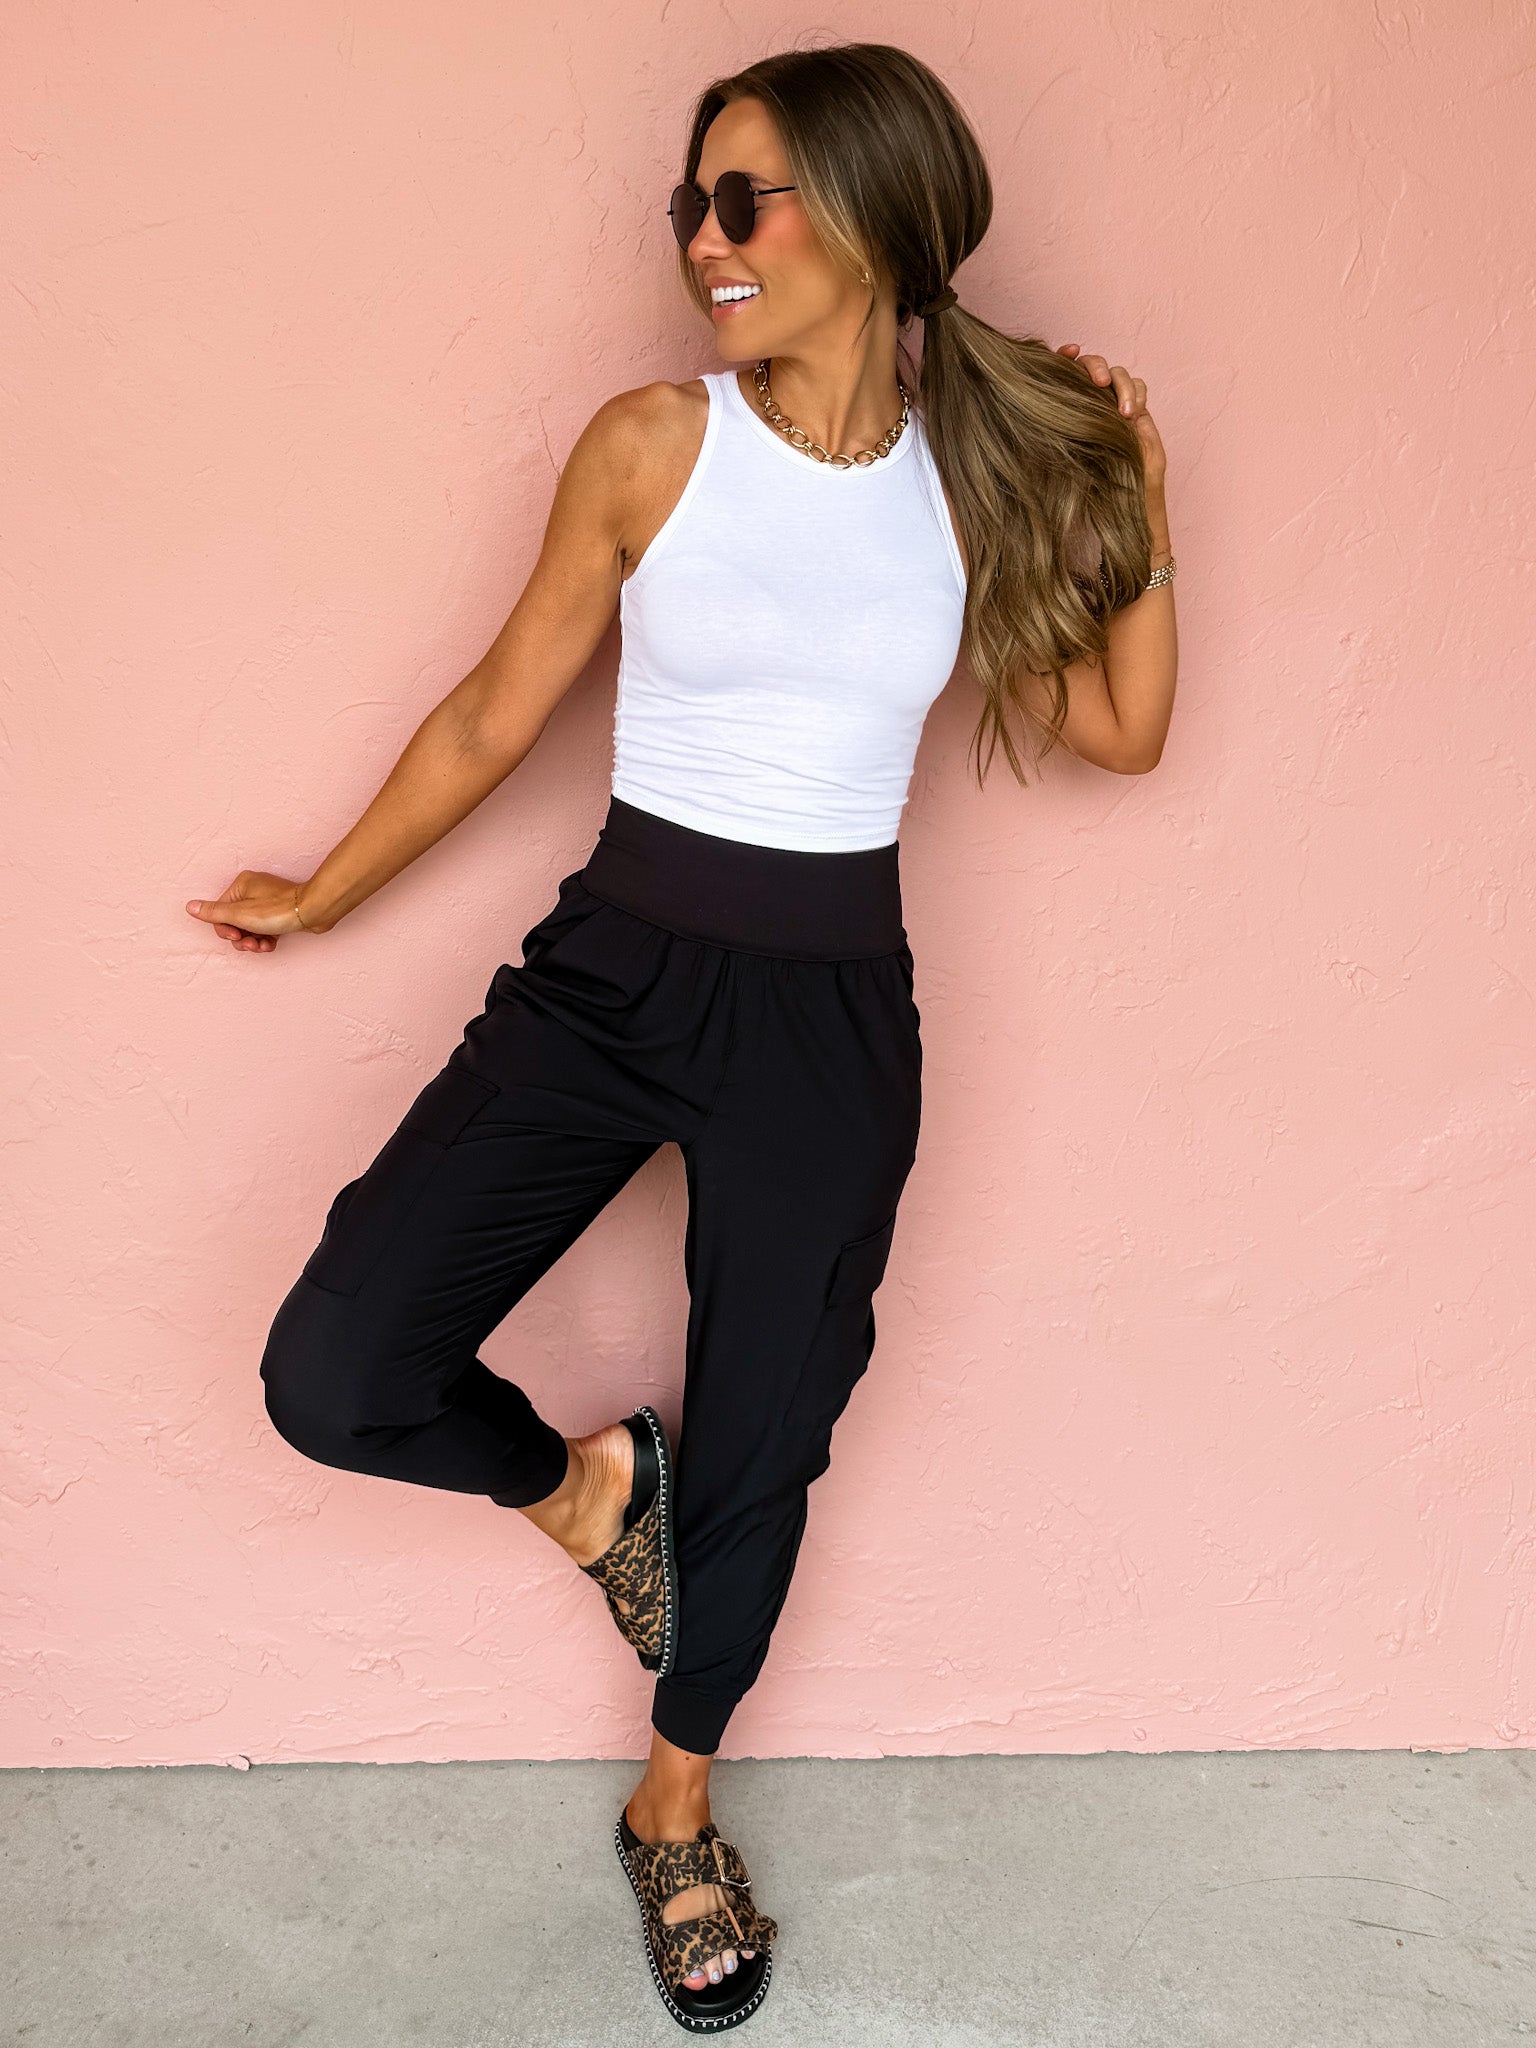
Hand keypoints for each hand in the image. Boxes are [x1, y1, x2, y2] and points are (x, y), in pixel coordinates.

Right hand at [185, 871, 314, 951]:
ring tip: (262, 946)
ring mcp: (268, 902)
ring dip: (253, 941)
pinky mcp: (280, 913)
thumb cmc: (278, 909)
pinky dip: (265, 939)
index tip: (235, 937)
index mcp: (241, 885)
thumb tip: (190, 907)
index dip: (224, 929)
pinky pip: (265, 929)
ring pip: (250, 928)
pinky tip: (270, 945)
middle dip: (241, 938)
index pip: (220, 913)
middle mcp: (253, 890)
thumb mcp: (240, 914)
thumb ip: (214, 913)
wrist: (313, 911)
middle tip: (250, 944)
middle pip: (234, 921)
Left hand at [1056, 341, 1166, 503]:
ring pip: (1119, 374)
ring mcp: (1113, 403)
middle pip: (1093, 365)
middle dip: (1097, 367)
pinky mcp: (1135, 409)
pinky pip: (1139, 387)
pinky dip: (1137, 394)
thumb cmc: (1087, 486)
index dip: (1065, 357)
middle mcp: (1090, 401)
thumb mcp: (1061, 459)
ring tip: (1124, 413)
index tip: (1069, 352)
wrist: (1121, 500)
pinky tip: (1132, 415)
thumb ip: (1051, 434)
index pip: (1065, 372)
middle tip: (1099, 383)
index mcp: (1067, 408)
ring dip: (1123, 387)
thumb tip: (1027, 414)